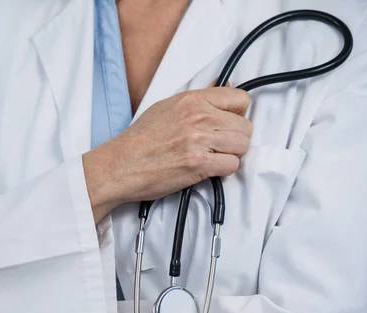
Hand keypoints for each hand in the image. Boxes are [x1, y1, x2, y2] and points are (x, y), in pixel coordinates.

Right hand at [83, 87, 251, 222]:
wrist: (121, 165)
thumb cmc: (139, 140)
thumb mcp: (165, 107)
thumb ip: (195, 101)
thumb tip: (218, 87)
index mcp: (191, 100)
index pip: (240, 98)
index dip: (239, 114)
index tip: (229, 124)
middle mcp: (199, 117)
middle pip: (245, 126)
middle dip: (235, 139)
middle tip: (218, 146)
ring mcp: (200, 140)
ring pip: (242, 146)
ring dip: (231, 155)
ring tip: (212, 158)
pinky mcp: (199, 164)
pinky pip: (232, 165)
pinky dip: (223, 170)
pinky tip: (207, 169)